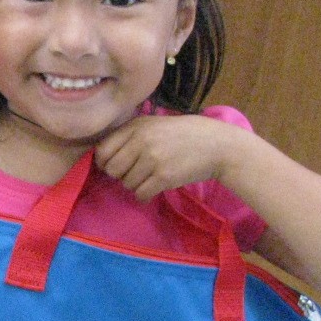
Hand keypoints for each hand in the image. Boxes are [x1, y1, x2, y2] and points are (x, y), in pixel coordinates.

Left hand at [93, 114, 240, 199]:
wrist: (218, 145)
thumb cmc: (185, 134)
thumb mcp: (155, 124)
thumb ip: (131, 135)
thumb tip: (103, 156)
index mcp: (137, 126)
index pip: (103, 149)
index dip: (104, 161)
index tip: (114, 166)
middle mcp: (141, 140)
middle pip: (111, 169)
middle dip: (120, 175)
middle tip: (135, 173)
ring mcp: (152, 159)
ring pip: (126, 184)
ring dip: (135, 185)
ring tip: (150, 178)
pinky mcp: (163, 177)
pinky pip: (140, 194)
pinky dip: (144, 195)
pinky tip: (154, 188)